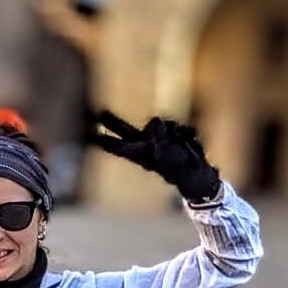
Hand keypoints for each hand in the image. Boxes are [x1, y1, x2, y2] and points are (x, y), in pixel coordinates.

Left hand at [90, 110, 220, 201]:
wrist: (197, 172)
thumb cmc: (180, 167)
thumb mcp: (168, 152)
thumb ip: (159, 135)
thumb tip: (156, 120)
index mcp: (140, 154)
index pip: (118, 146)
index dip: (105, 140)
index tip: (90, 136)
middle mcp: (145, 146)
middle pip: (125, 131)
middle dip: (114, 122)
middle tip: (100, 114)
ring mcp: (157, 141)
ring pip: (158, 124)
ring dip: (172, 130)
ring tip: (182, 143)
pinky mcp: (170, 137)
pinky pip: (173, 125)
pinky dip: (182, 131)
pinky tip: (189, 140)